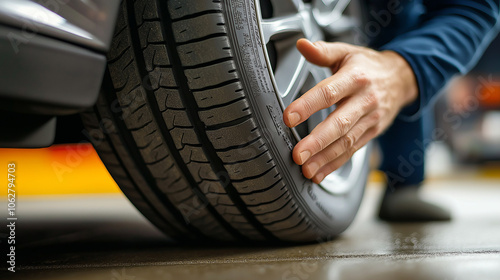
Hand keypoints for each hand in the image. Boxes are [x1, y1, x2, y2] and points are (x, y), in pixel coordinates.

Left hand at [284, 39, 417, 183]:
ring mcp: (370, 119)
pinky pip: (353, 151)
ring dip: (325, 158)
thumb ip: (323, 51)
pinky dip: (335, 164)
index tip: (289, 117)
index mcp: (355, 78)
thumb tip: (302, 45)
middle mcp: (365, 100)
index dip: (308, 105)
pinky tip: (320, 172)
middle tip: (298, 154)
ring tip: (306, 169)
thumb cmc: (368, 66)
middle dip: (318, 141)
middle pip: (340, 123)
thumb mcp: (347, 52)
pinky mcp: (372, 133)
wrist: (402, 78)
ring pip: (347, 142)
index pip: (329, 92)